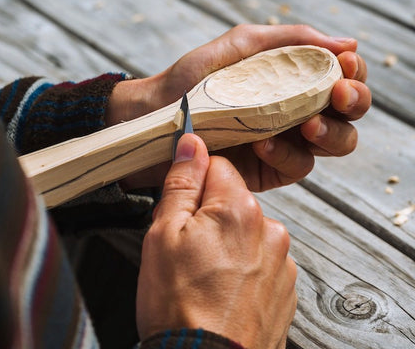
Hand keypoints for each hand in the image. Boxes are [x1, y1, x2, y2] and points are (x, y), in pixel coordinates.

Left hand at [107, 24, 371, 190]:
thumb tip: (348, 42)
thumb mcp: (240, 45)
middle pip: (348, 112)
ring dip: (331, 132)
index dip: (353, 72)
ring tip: (307, 124)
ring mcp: (286, 141)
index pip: (340, 76)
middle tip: (338, 95)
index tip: (345, 64)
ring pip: (336, 143)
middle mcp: (297, 109)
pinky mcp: (270, 169)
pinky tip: (264, 143)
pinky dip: (287, 154)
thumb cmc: (193, 77)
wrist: (157, 114)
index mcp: (294, 78)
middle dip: (353, 101)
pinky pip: (297, 165)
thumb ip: (290, 40)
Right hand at [136, 134, 296, 347]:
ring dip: (227, 243)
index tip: (182, 203)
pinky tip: (223, 291)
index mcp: (239, 208)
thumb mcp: (164, 233)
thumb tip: (192, 144)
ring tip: (205, 276)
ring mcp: (282, 261)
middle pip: (232, 200)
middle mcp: (270, 229)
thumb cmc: (180, 306)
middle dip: (209, 214)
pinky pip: (260, 260)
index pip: (217, 165)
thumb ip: (182, 182)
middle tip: (187, 248)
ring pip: (246, 231)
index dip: (194, 181)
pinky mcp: (285, 288)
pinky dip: (243, 268)